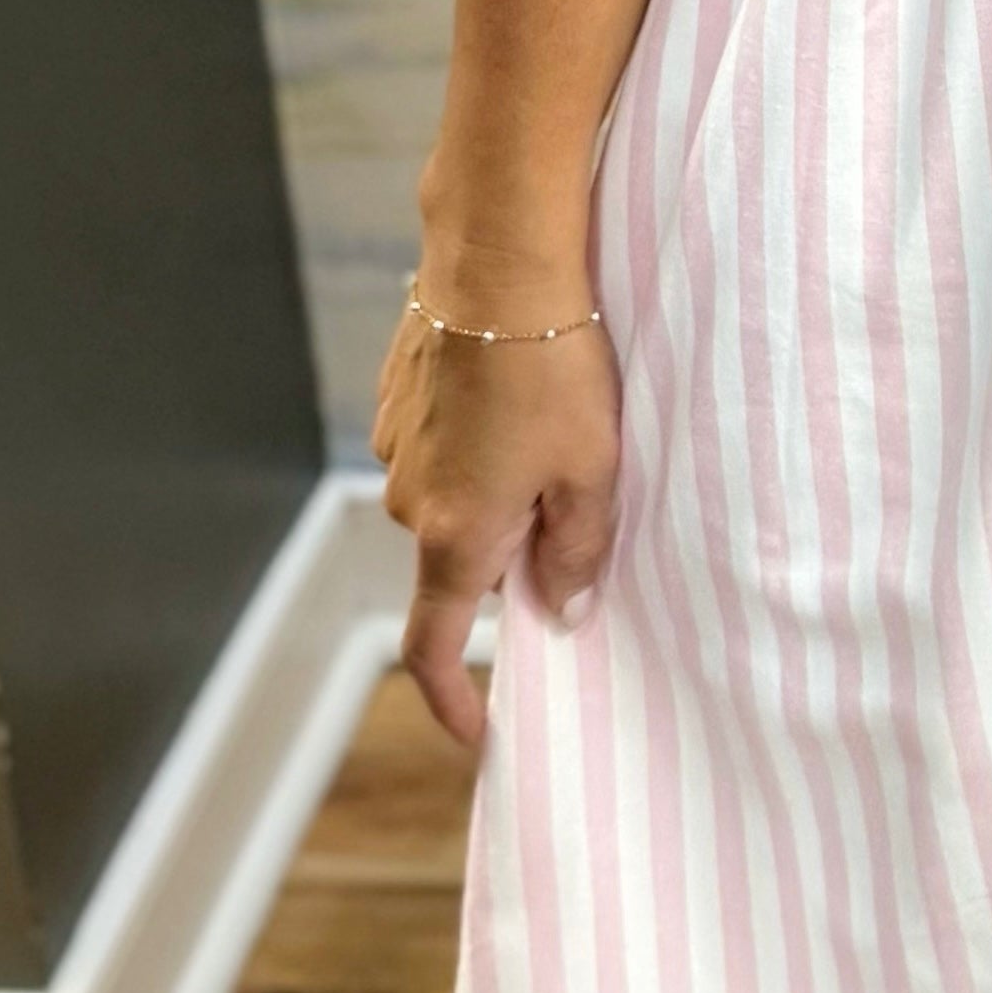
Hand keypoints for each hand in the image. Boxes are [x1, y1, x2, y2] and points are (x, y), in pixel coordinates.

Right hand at [369, 232, 622, 750]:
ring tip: (553, 429)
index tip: (478, 730)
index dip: (452, 699)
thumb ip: (577, 551)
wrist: (497, 262)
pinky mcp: (398, 400)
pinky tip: (517, 393)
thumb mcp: (594, 471)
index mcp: (455, 536)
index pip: (433, 647)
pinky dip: (478, 440)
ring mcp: (397, 448)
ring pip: (452, 498)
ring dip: (497, 487)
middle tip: (573, 505)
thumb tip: (561, 608)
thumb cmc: (552, 367)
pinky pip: (442, 446)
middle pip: (458, 560)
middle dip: (508, 553)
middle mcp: (411, 501)